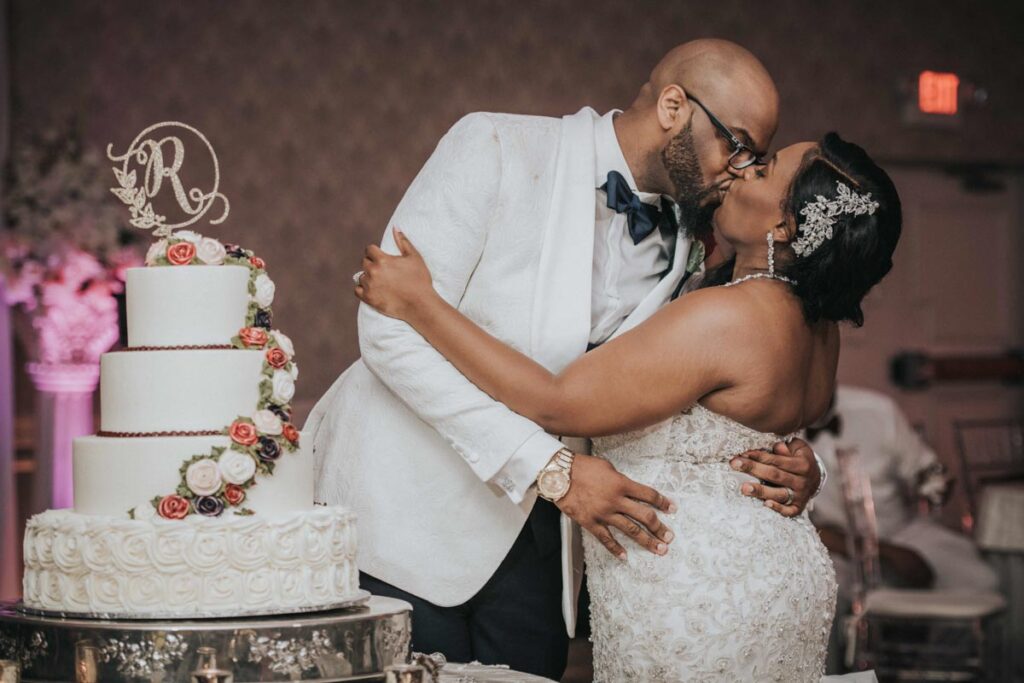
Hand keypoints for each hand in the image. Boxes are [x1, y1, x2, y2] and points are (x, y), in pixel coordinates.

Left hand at [354, 228, 434, 320]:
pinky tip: (372, 289)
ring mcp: (370, 285)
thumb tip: (395, 227)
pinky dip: (362, 289)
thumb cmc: (419, 280)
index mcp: (382, 260)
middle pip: (364, 262)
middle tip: (383, 271)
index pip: (369, 250)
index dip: (375, 252)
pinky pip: (357, 290)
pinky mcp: (369, 298)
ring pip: (361, 276)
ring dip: (368, 277)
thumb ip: (403, 241)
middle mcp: (373, 271)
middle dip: (372, 264)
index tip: (381, 257)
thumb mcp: (414, 257)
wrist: (420, 304)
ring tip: (380, 281)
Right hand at [555, 453, 676, 558]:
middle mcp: (616, 500)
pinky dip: (615, 549)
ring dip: (646, 541)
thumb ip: (621, 481)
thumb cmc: (582, 467)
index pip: (648, 495)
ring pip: (630, 530)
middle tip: (669, 537)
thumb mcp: (608, 468)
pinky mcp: (590, 522)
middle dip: (659, 528)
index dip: (663, 502)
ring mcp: (604, 513)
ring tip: (659, 549)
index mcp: (622, 484)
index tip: (672, 508)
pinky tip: (624, 556)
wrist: (559, 474)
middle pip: (644, 516)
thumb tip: (630, 490)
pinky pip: (606, 539)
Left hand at [729, 437, 819, 516]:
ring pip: (779, 494)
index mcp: (802, 465)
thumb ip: (786, 447)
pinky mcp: (798, 508)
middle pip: (774, 475)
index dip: (759, 456)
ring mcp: (801, 496)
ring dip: (761, 491)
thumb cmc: (800, 459)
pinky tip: (765, 504)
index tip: (743, 453)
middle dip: (753, 469)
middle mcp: (802, 481)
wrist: (816, 479)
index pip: (777, 460)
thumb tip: (775, 446)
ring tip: (744, 488)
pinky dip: (778, 509)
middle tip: (735, 464)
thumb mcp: (798, 448)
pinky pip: (788, 511)